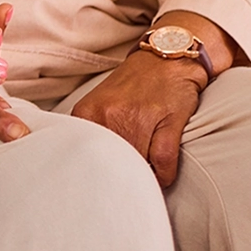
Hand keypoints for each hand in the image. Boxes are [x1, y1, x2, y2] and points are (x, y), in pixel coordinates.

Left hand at [67, 50, 207, 186]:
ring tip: (143, 183)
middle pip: (110, 163)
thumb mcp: (99, 105)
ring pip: (136, 165)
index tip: (95, 190)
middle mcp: (110, 115)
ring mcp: (140, 118)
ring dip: (141, 179)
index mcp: (88, 114)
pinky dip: (164, 175)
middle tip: (121, 193)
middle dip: (116, 180)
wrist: (167, 58)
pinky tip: (162, 176)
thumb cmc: (133, 87)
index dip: (92, 175)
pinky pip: (163, 161)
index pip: (83, 156)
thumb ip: (91, 133)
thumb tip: (82, 170)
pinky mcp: (169, 122)